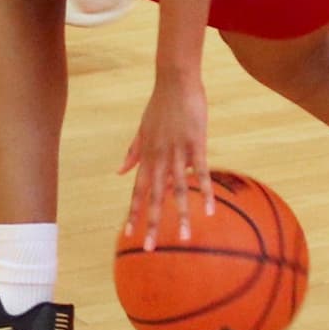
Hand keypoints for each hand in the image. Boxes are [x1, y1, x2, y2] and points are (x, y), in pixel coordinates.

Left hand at [120, 66, 212, 242]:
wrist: (175, 80)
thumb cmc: (160, 104)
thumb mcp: (142, 129)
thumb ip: (132, 152)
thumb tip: (119, 171)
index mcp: (147, 156)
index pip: (138, 191)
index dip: (134, 213)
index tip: (129, 235)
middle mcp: (159, 158)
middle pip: (154, 197)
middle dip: (152, 224)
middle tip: (150, 249)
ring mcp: (177, 153)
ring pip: (178, 190)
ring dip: (181, 216)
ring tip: (185, 238)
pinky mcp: (196, 145)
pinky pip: (201, 174)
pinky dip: (205, 193)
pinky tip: (209, 211)